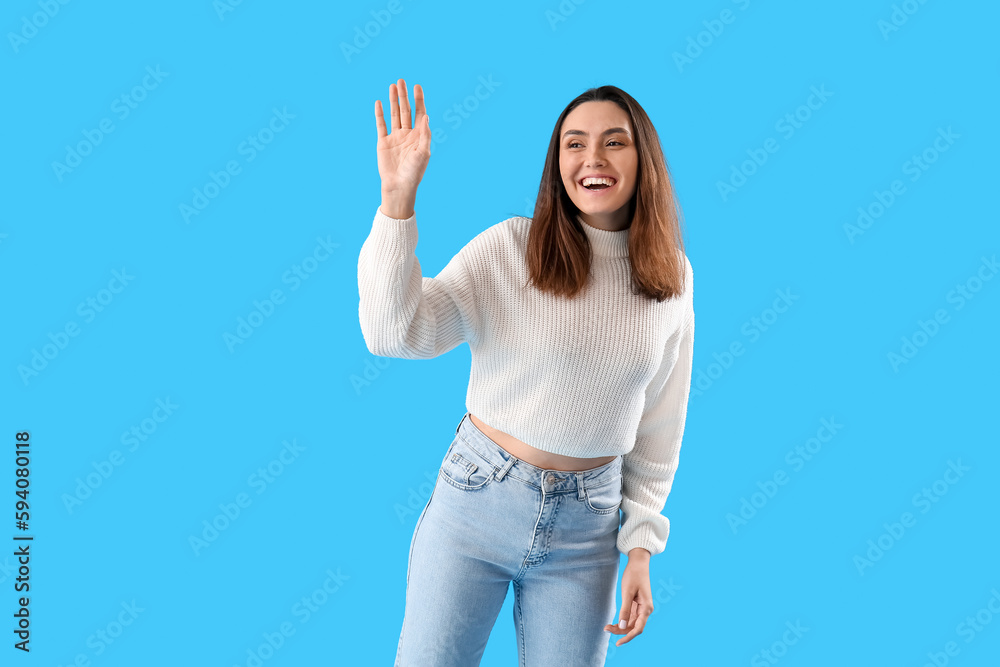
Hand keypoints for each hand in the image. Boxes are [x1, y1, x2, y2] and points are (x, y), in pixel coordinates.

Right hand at [374, 78, 430, 208]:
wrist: (399, 186)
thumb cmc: (414, 172)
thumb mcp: (424, 153)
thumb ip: (425, 134)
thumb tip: (427, 116)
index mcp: (419, 136)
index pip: (420, 113)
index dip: (419, 99)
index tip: (417, 86)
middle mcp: (407, 134)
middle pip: (406, 110)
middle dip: (404, 96)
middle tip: (401, 81)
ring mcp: (395, 137)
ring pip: (394, 114)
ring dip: (393, 100)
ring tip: (392, 86)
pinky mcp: (383, 142)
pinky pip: (381, 125)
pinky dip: (380, 114)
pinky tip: (379, 102)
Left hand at [604, 549, 652, 645]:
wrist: (638, 563)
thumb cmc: (633, 575)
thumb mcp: (627, 592)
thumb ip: (625, 609)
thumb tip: (622, 626)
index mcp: (647, 608)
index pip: (638, 628)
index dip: (628, 637)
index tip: (618, 643)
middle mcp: (646, 611)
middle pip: (633, 627)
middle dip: (621, 631)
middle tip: (606, 629)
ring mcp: (642, 609)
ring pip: (631, 624)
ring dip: (620, 627)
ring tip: (606, 627)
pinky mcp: (637, 606)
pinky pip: (630, 618)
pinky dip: (622, 621)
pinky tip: (613, 623)